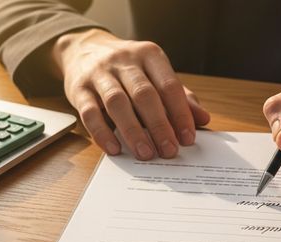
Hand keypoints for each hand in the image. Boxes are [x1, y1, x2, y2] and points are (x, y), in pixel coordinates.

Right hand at [52, 29, 210, 159]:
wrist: (84, 48)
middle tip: (169, 151)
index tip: (187, 138)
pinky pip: (90, 112)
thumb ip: (179, 96)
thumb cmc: (127, 67)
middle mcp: (124, 61)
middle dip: (159, 125)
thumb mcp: (155, 73)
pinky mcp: (78, 88)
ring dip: (133, 131)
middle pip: (144, 95)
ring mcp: (99, 73)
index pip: (168, 85)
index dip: (180, 113)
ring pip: (117, 103)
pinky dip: (102, 133)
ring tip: (146, 154)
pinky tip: (115, 149)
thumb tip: (203, 119)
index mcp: (149, 55)